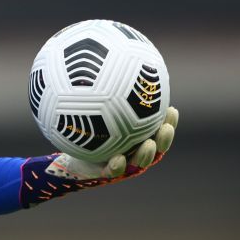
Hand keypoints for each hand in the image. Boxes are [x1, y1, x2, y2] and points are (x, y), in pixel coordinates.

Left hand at [20, 106, 178, 207]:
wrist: (67, 153)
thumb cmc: (82, 129)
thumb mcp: (89, 109)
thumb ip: (100, 93)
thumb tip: (101, 65)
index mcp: (135, 137)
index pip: (156, 129)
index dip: (168, 121)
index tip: (172, 109)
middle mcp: (132, 150)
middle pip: (156, 146)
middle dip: (164, 138)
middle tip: (166, 126)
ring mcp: (123, 164)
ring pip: (141, 161)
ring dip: (147, 154)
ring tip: (150, 144)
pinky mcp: (106, 173)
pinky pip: (114, 170)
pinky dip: (118, 165)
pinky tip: (118, 158)